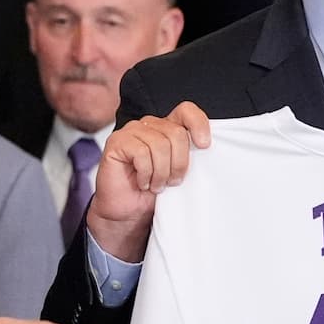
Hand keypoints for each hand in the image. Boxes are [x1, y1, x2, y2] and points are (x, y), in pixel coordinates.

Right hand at [86, 104, 211, 263]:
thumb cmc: (152, 191)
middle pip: (176, 133)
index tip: (204, 146)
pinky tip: (142, 183)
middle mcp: (149, 125)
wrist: (128, 212)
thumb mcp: (178, 171)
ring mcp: (131, 131)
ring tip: (156, 186)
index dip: (198, 124)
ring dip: (161, 172)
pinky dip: (145, 173)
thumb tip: (206, 145)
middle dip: (179, 163)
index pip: (186, 111)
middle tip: (172, 182)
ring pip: (159, 145)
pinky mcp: (116, 142)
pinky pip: (141, 153)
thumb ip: (189, 154)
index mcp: (166, 127)